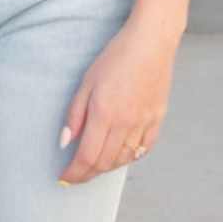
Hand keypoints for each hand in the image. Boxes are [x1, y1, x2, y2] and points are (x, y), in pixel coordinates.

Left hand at [56, 22, 176, 185]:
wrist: (150, 42)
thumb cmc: (115, 58)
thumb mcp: (86, 82)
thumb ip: (75, 115)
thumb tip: (64, 143)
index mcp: (104, 113)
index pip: (87, 156)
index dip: (74, 172)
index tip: (64, 178)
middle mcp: (125, 122)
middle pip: (104, 162)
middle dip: (87, 175)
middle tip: (76, 177)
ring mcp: (144, 122)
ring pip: (124, 159)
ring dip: (106, 168)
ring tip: (94, 166)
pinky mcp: (158, 119)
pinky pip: (144, 149)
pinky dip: (130, 157)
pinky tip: (119, 155)